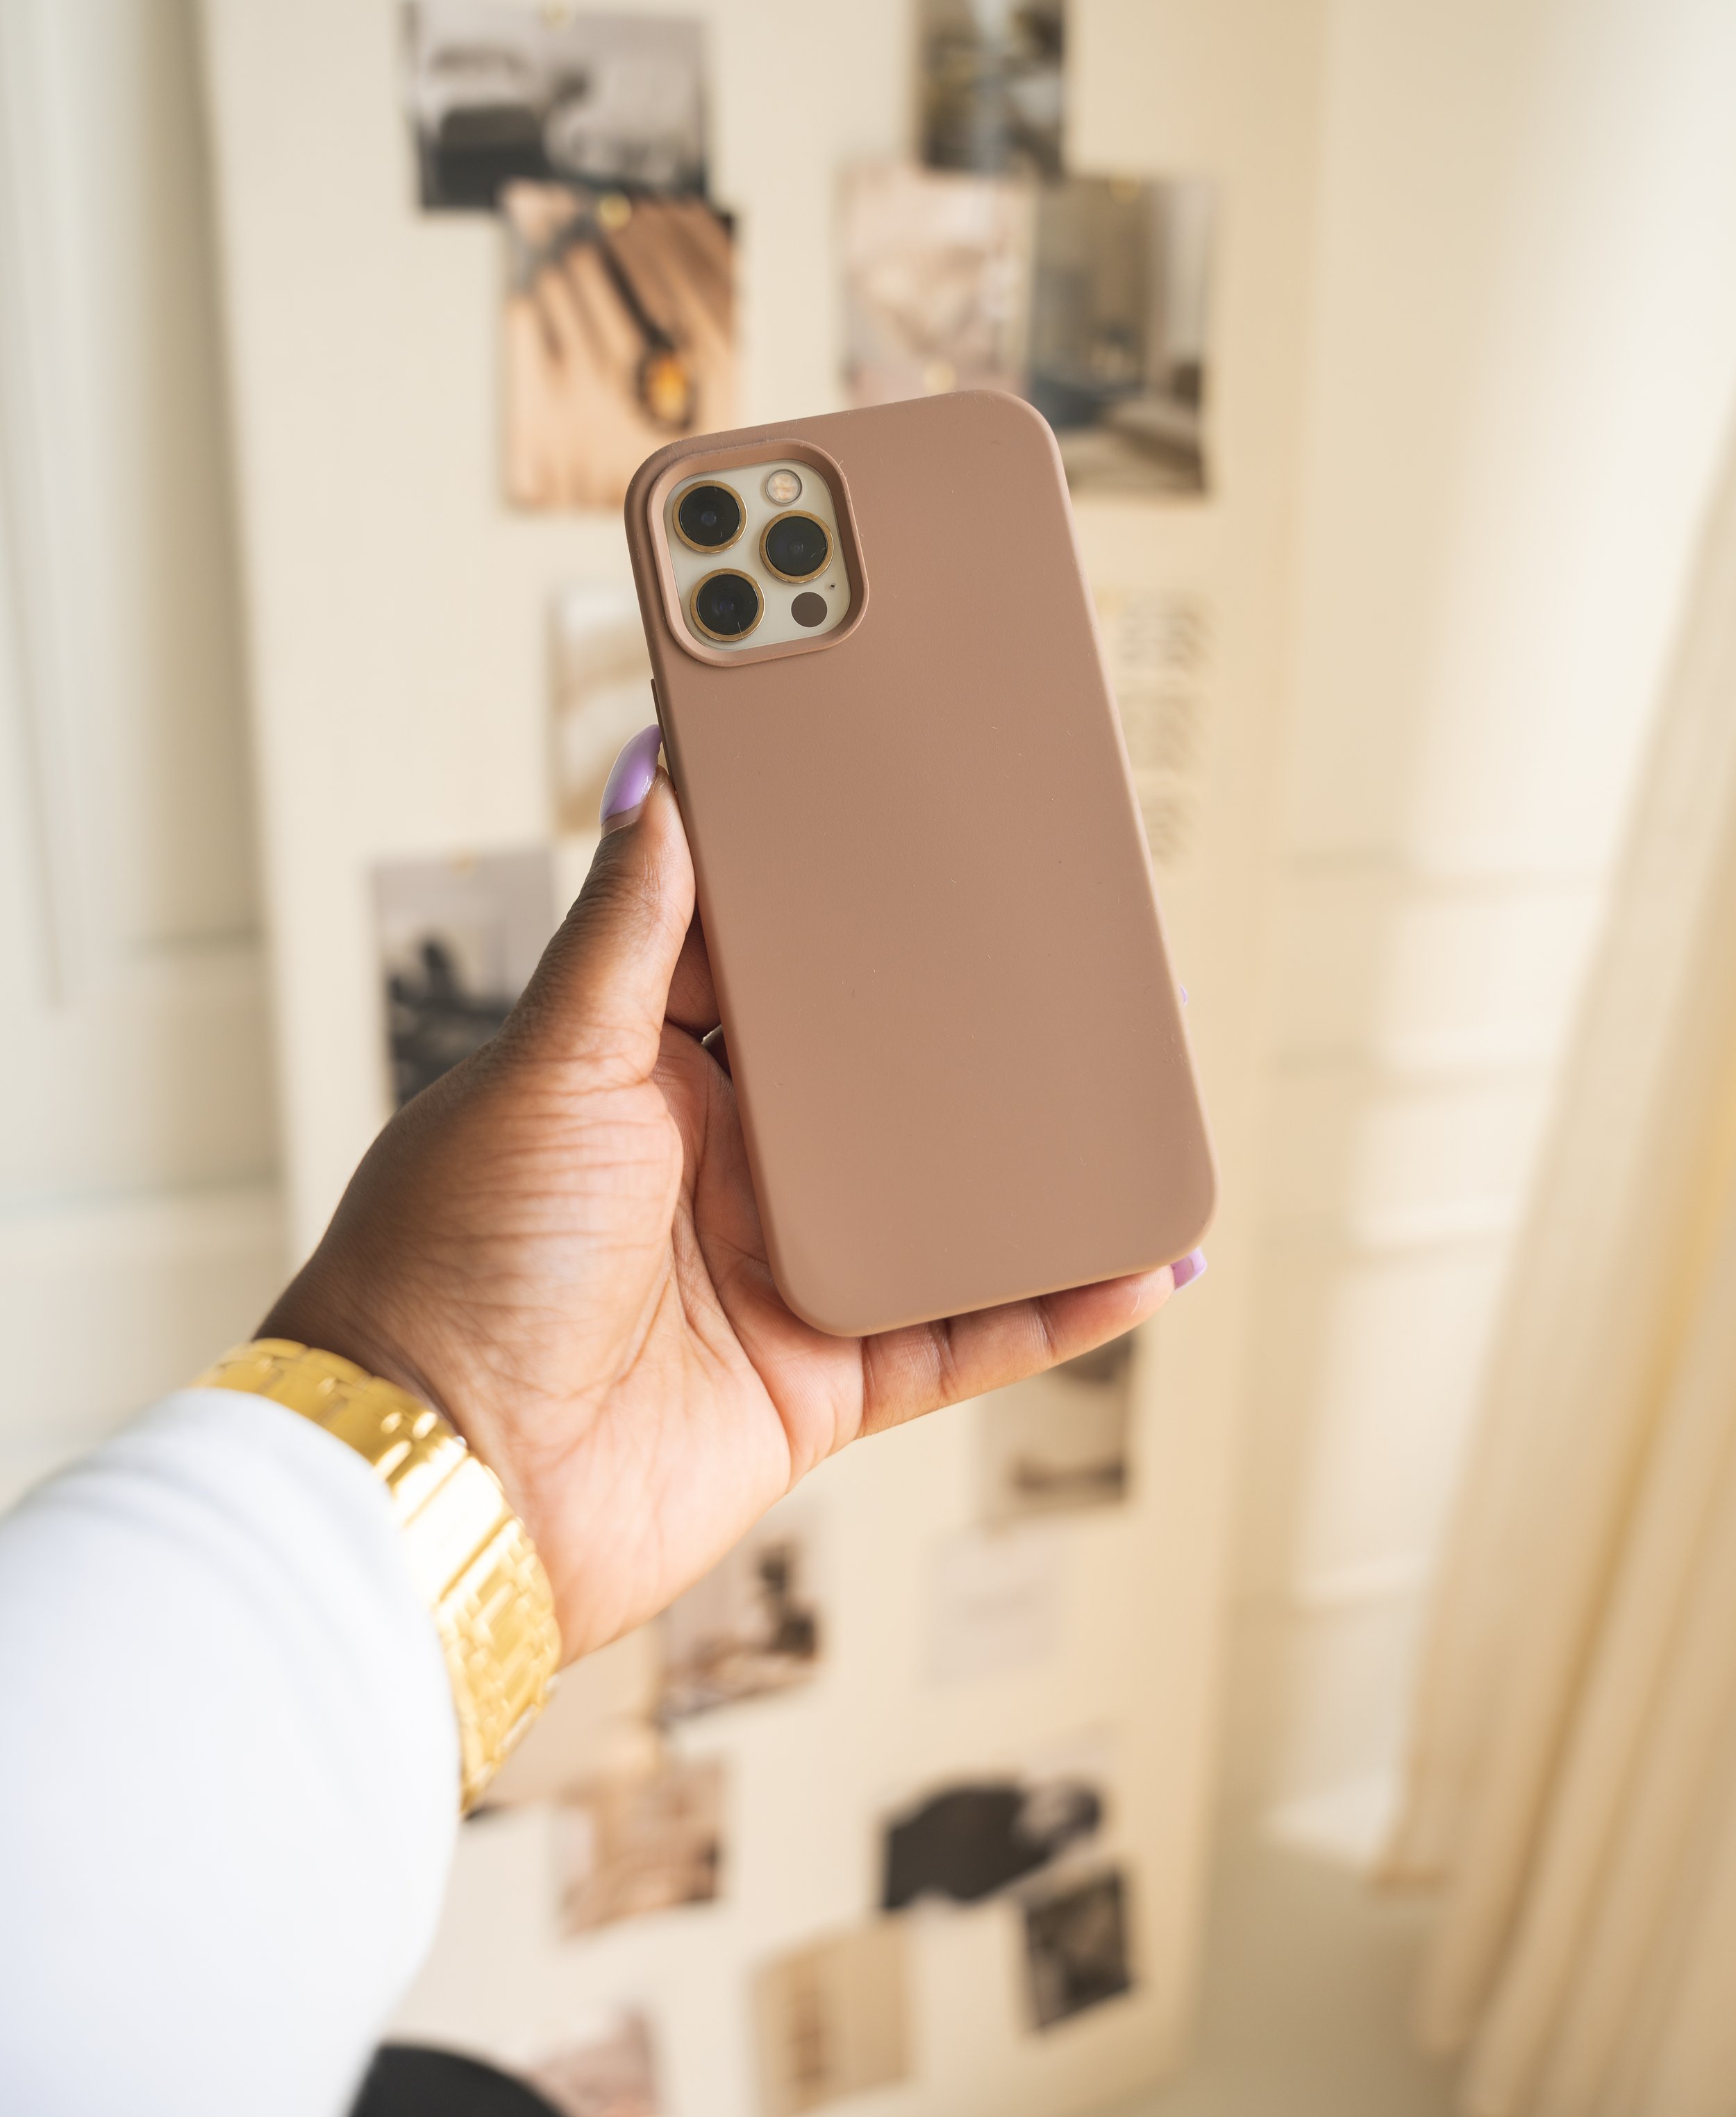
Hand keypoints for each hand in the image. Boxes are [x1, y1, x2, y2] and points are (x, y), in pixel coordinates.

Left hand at [265, 730, 1196, 1659]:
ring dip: (1042, 1155)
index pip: (776, 968)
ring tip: (1145, 1084)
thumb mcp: (545, 1069)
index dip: (856, 907)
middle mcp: (721, 1167)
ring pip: (946, 1202)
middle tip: (1086, 947)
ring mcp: (777, 1274)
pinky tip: (1143, 1261)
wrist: (438, 1487)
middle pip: (883, 1080)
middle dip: (980, 1023)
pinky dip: (1058, 1305)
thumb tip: (653, 772)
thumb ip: (623, 930)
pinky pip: (968, 1337)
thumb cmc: (451, 1264)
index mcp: (647, 1073)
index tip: (941, 835)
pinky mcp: (822, 1382)